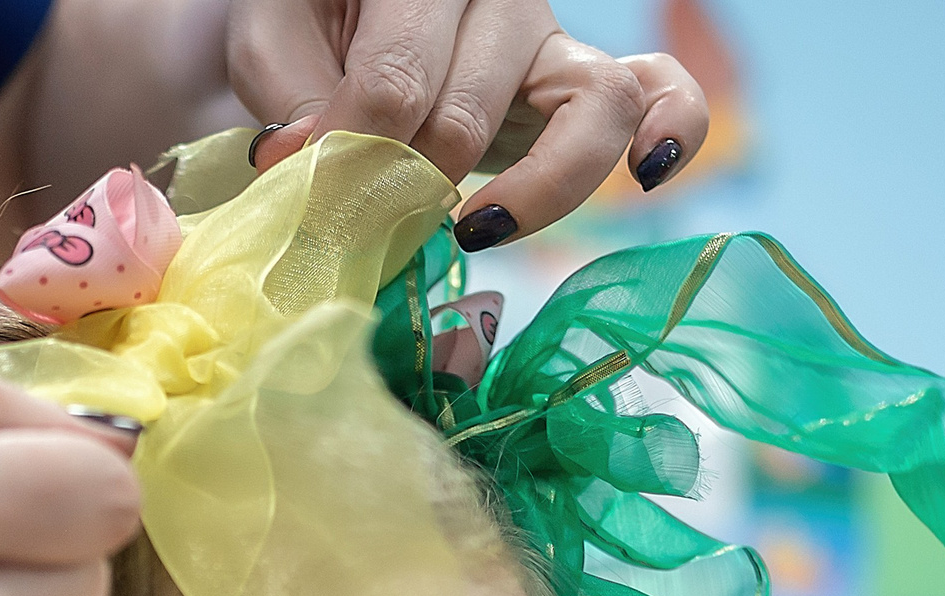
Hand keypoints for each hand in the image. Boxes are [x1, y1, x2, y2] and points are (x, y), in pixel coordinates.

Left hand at [226, 0, 708, 247]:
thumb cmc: (309, 27)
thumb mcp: (274, 44)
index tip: (314, 191)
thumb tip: (309, 161)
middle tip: (368, 220)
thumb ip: (290, 98)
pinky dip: (671, 128)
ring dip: (535, 186)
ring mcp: (549, 35)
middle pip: (475, 109)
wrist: (342, 16)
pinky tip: (648, 173)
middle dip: (414, 183)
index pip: (399, 77)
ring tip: (475, 227)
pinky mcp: (582, 79)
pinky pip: (658, 90)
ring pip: (591, 103)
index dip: (354, 154)